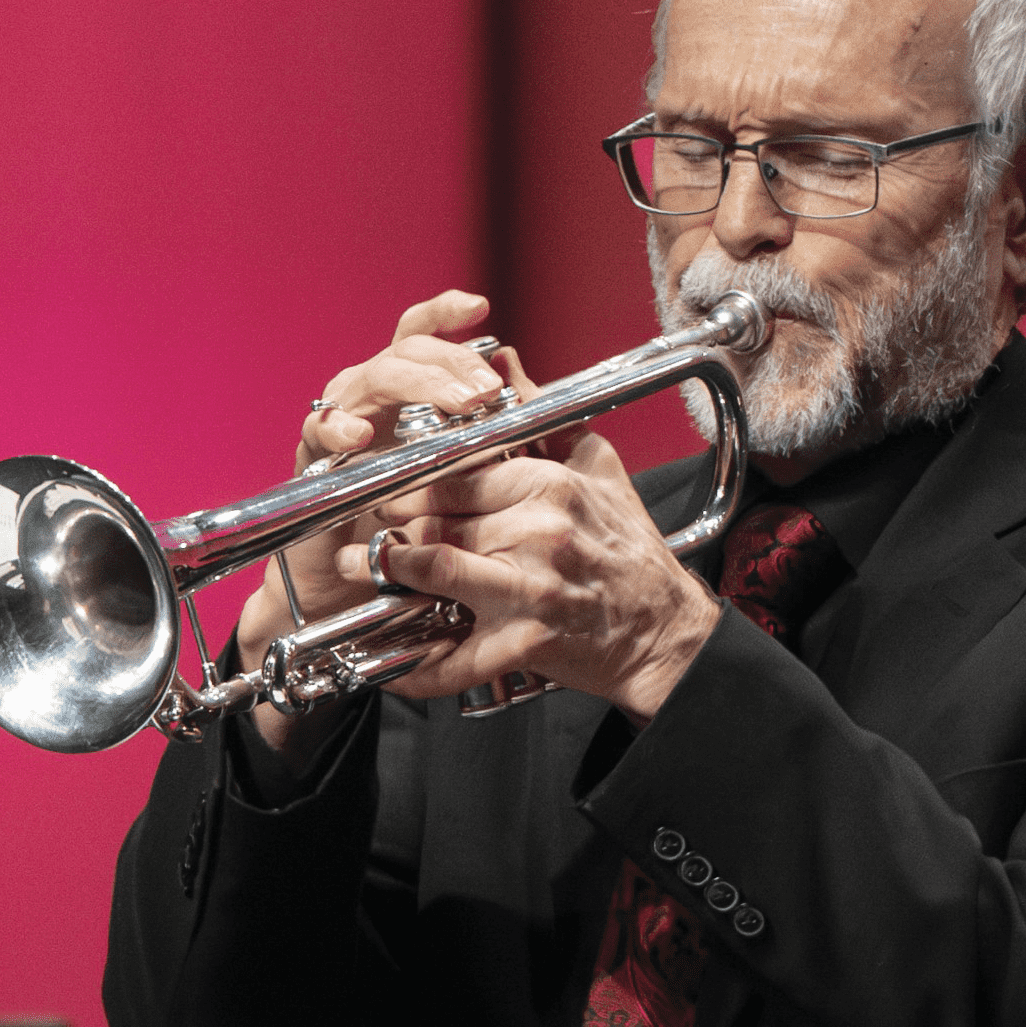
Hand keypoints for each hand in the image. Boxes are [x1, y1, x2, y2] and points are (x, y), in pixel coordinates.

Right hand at [237, 290, 511, 745]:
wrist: (358, 588)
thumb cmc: (412, 530)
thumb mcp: (462, 477)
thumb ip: (487, 430)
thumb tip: (521, 378)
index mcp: (408, 395)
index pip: (422, 337)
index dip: (446, 314)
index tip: (481, 305)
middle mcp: (373, 400)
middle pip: (404, 351)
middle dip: (449, 362)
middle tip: (486, 390)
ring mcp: (341, 425)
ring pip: (367, 378)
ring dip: (411, 386)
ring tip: (453, 405)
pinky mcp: (314, 462)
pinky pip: (317, 430)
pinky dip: (337, 427)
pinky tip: (361, 436)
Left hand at [332, 428, 723, 721]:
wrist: (664, 631)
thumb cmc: (630, 548)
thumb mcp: (596, 466)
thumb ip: (543, 413)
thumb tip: (503, 361)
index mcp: (551, 485)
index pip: (459, 471)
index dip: (414, 477)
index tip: (387, 480)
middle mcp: (539, 532)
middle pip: (438, 517)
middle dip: (392, 521)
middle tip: (362, 524)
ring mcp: (531, 588)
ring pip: (434, 569)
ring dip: (387, 570)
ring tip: (361, 566)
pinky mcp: (526, 642)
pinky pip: (456, 652)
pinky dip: (419, 665)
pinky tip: (391, 663)